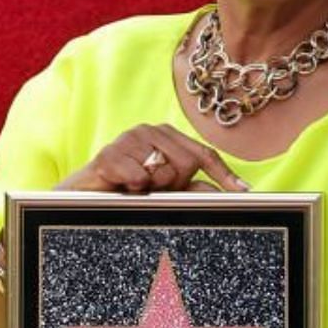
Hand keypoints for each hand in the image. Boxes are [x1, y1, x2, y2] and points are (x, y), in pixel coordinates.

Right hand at [56, 123, 249, 194]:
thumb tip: (222, 193)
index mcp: (166, 137)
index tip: (244, 192)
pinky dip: (133, 188)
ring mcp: (128, 138)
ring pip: (164, 171)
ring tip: (133, 188)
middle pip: (187, 164)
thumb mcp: (163, 192)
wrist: (83, 197)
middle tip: (150, 189)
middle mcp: (150, 130)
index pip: (202, 154)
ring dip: (151, 188)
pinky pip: (140, 177)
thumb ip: (191, 190)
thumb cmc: (125, 192)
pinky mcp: (109, 153)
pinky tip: (120, 187)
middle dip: (174, 184)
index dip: (224, 174)